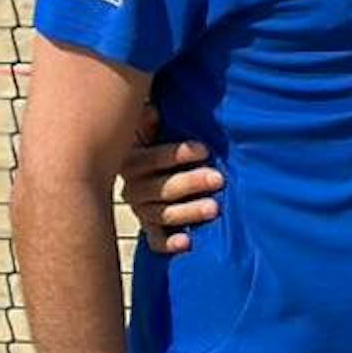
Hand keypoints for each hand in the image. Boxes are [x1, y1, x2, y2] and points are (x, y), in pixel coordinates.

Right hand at [120, 126, 223, 255]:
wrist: (145, 171)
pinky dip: (169, 243)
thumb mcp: (152, 128)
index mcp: (132, 161)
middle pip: (161, 188)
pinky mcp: (151, 227)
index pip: (152, 158)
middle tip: (219, 179)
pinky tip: (186, 243)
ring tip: (214, 208)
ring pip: (163, 214)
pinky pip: (156, 240)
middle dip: (191, 182)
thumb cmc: (159, 142)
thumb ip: (150, 120)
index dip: (177, 154)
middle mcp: (134, 187)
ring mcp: (142, 210)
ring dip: (188, 212)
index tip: (204, 149)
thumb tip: (152, 109)